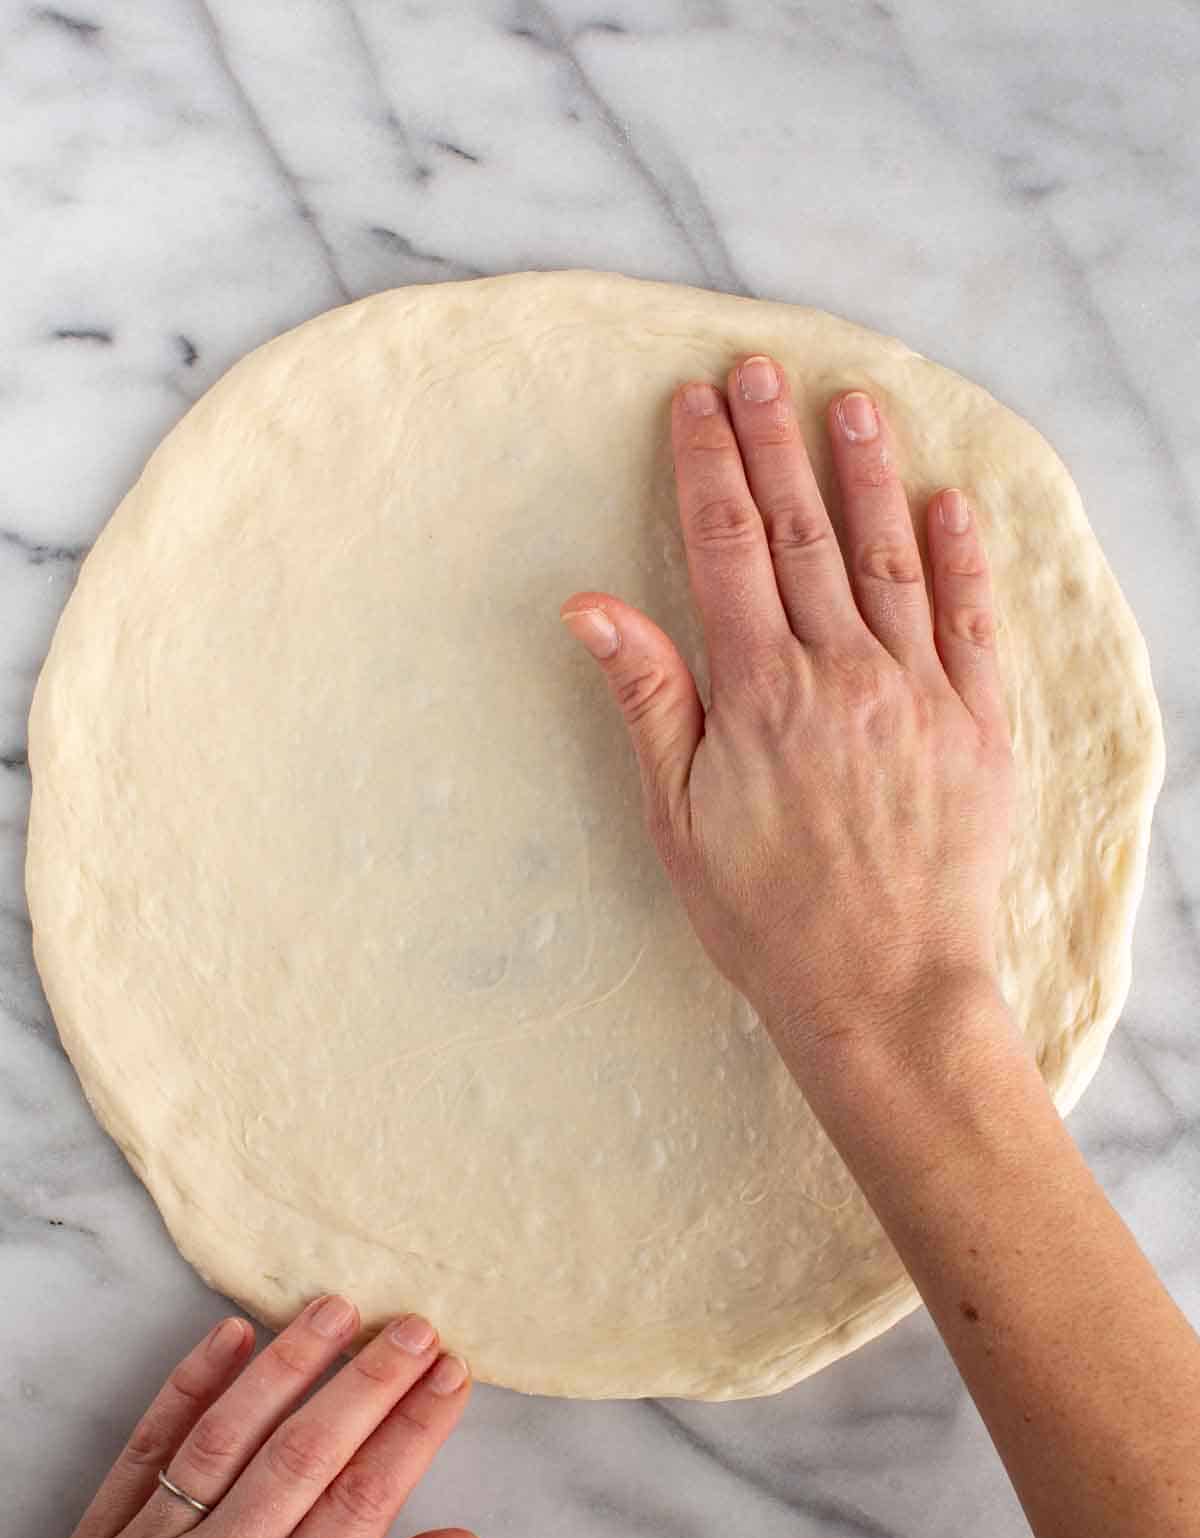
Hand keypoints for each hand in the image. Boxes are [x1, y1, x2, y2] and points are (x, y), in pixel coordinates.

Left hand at [0, 1300, 478, 1537]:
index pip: (361, 1503)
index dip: (413, 1431)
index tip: (450, 1379)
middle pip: (303, 1455)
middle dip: (369, 1382)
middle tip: (415, 1328)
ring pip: (225, 1435)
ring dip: (288, 1363)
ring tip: (337, 1309)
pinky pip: (147, 1446)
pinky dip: (188, 1384)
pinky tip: (232, 1335)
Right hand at [561, 361, 1013, 1066]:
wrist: (885, 991)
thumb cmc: (768, 919)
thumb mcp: (680, 819)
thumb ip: (650, 700)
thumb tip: (591, 607)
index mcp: (760, 694)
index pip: (728, 550)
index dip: (709, 469)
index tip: (698, 404)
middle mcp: (842, 674)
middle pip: (803, 533)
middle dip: (776, 444)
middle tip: (762, 371)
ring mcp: (919, 694)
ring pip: (889, 557)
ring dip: (867, 474)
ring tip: (851, 403)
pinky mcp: (980, 726)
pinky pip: (972, 622)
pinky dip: (962, 559)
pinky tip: (949, 503)